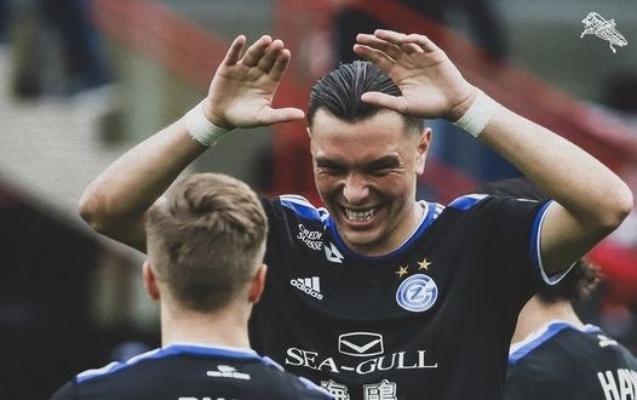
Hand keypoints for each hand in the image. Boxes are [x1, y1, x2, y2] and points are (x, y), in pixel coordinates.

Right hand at [203, 35, 304, 128]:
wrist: (221, 117)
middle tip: (279, 43)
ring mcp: (243, 69)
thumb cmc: (245, 118)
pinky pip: (233, 55)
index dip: (281, 62)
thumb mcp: (264, 118)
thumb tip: (302, 116)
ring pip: (252, 55)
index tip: (286, 53)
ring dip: (259, 47)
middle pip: (266, 60)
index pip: (277, 70)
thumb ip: (282, 115)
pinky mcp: (228, 67)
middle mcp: (258, 73)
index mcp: (268, 83)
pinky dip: (236, 47)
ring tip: (266, 39)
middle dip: (272, 52)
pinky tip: (242, 39)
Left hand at [354, 30, 476, 120]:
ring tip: (378, 34)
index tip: (355, 48)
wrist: (453, 106)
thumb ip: (383, 100)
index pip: (381, 60)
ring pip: (403, 43)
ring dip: (391, 37)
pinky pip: (424, 43)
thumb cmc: (429, 108)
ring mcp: (421, 57)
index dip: (369, 53)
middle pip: (388, 49)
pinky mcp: (435, 54)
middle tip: (360, 37)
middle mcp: (408, 63)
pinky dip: (415, 39)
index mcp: (399, 74)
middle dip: (374, 42)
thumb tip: (361, 98)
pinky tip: (404, 39)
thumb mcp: (403, 105)